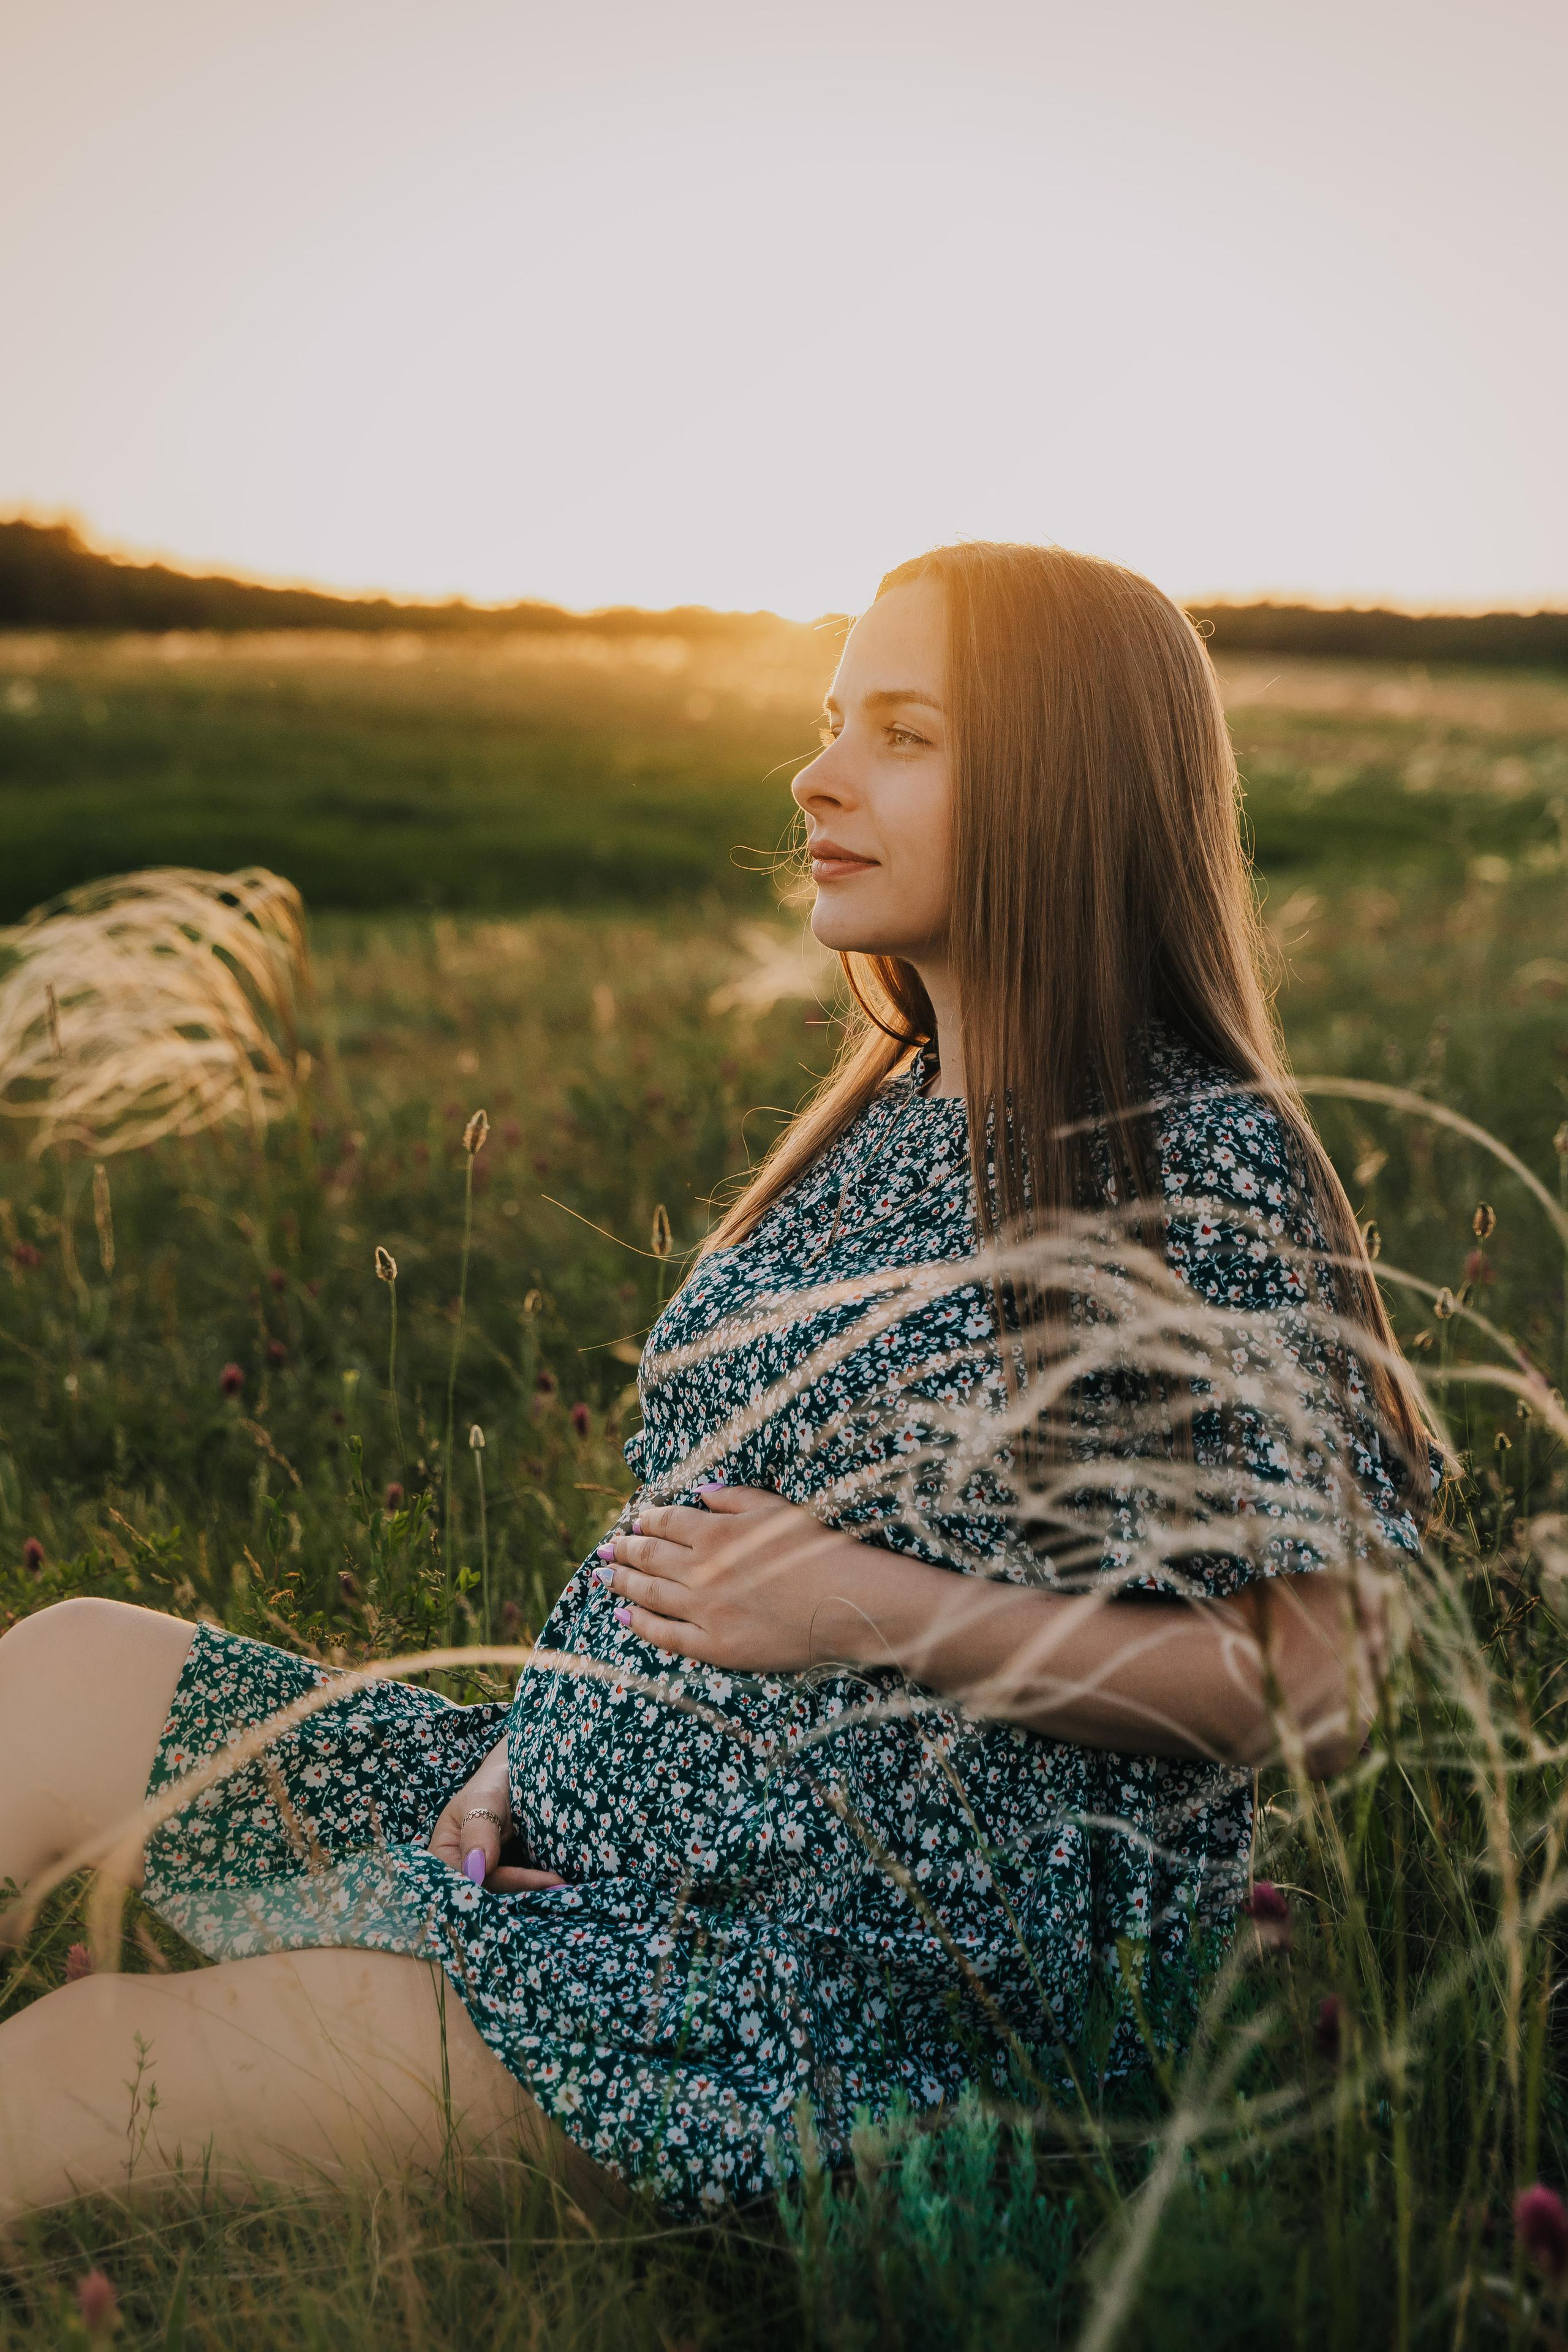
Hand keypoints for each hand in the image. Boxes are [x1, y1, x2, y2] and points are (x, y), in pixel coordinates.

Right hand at [426, 1737, 565, 1893]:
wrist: (513, 1774)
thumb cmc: (492, 1782)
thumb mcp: (483, 1799)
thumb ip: (479, 1831)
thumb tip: (477, 1870)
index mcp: (442, 1855)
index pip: (474, 1880)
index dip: (507, 1883)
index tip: (542, 1883)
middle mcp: (458, 1872)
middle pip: (488, 1894)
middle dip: (522, 1894)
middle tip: (560, 1890)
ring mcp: (481, 1877)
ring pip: (504, 1896)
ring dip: (532, 1896)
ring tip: (564, 1891)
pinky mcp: (502, 1877)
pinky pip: (516, 1890)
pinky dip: (535, 1890)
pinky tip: (558, 1888)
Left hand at [596, 1483, 890, 1671]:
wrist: (842, 1603)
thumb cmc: (816, 1550)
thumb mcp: (775, 1508)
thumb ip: (733, 1497)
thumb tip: (699, 1492)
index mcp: (714, 1532)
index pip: (667, 1522)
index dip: (647, 1520)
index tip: (635, 1521)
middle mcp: (700, 1570)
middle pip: (649, 1556)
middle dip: (623, 1549)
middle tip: (606, 1547)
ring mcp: (703, 1610)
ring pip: (649, 1593)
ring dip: (622, 1582)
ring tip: (602, 1576)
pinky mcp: (712, 1645)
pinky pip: (665, 1635)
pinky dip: (639, 1624)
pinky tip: (623, 1617)